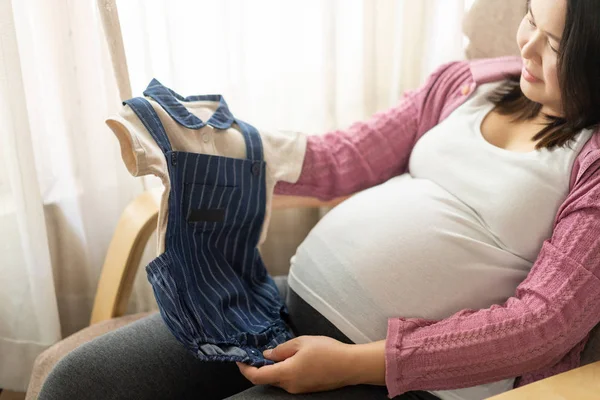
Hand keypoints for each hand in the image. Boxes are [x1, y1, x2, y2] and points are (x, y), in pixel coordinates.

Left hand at [236, 336, 357, 393]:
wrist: (351, 365)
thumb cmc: (327, 351)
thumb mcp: (301, 342)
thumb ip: (281, 349)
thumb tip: (267, 355)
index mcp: (286, 374)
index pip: (256, 376)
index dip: (245, 369)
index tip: (239, 359)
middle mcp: (290, 386)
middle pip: (267, 379)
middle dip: (260, 366)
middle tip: (258, 350)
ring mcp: (299, 389)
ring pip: (279, 379)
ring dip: (274, 368)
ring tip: (278, 351)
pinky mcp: (307, 389)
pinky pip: (290, 380)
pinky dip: (285, 371)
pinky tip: (292, 358)